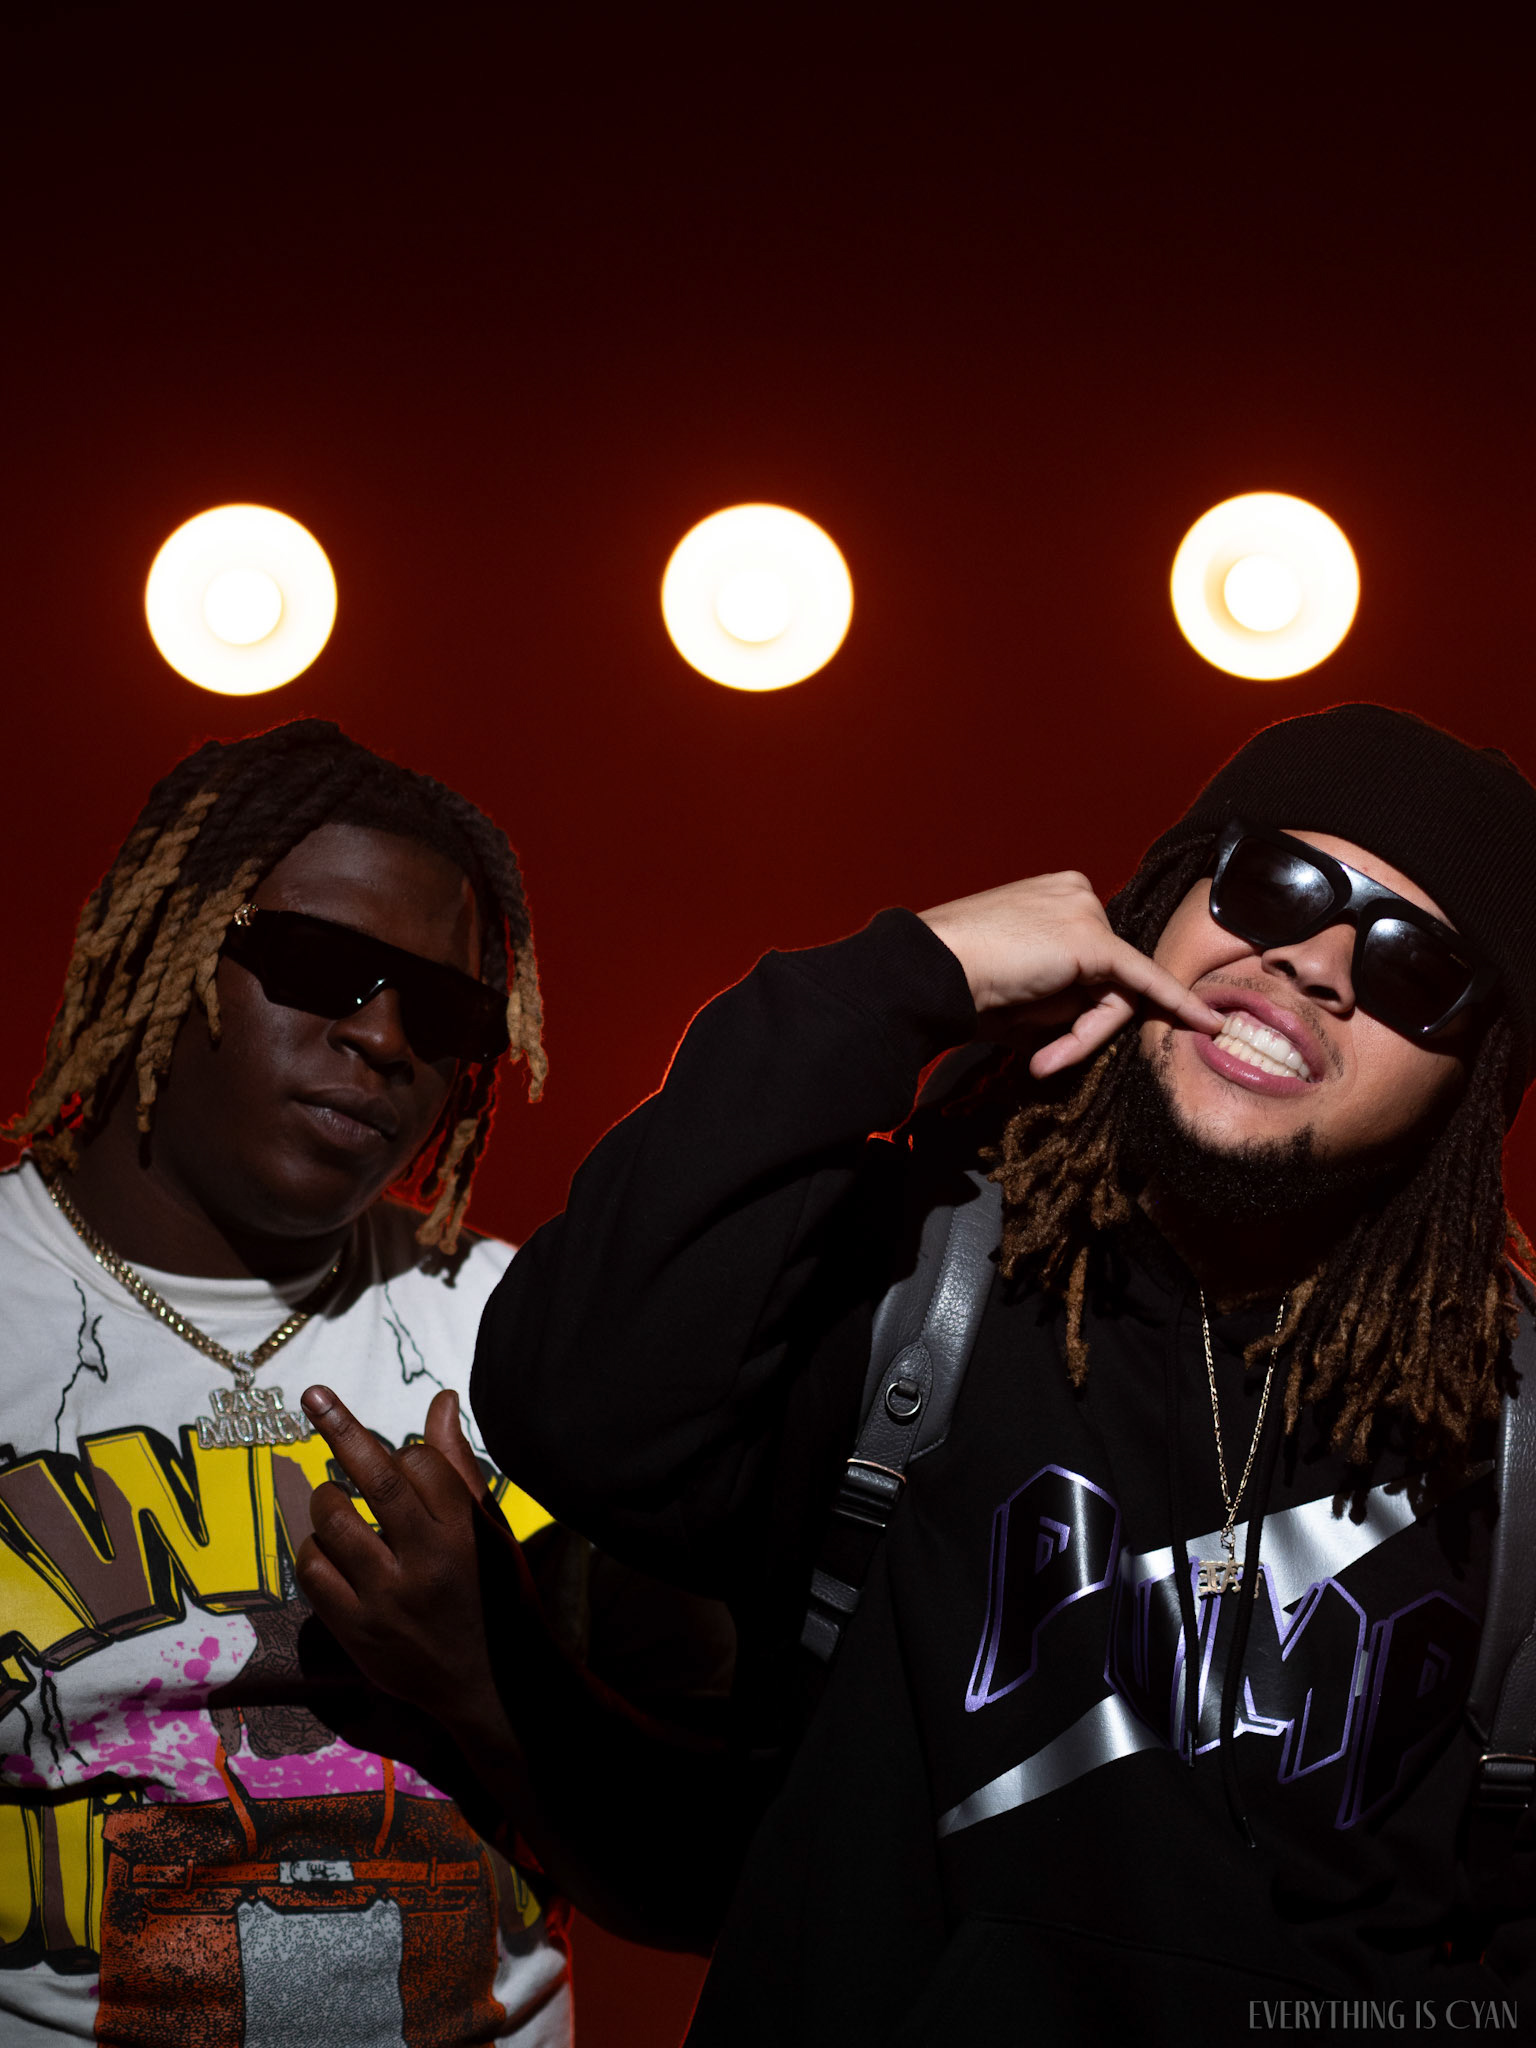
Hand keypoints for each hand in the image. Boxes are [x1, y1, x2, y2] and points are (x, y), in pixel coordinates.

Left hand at [293, 1385, 505, 1735]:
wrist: (496, 1686)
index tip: (401, 1457)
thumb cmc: (496, 1593)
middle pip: (377, 1480)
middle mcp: (428, 1562)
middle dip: (340, 1429)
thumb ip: (457, 1465)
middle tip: (313, 1397)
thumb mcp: (488, 1530)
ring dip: (325, 1498)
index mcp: (466, 1532)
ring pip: (335, 1524)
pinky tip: (325, 1548)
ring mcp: (389, 1600)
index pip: (421, 1464)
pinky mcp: (358, 1632)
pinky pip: (314, 1573)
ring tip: (331, 1498)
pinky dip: (312, 1549)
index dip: (405, 1452)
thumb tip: (439, 1400)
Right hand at [920, 871, 1222, 1077]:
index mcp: (1052, 896)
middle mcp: (1074, 893)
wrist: (929, 973)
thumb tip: (1090, 1024)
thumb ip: (1058, 996)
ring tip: (1037, 1055)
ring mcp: (1085, 913)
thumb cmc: (959, 984)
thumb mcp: (1016, 986)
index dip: (1072, 1008)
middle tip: (1039, 1058)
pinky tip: (1204, 1023)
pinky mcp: (1094, 941)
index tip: (1050, 1043)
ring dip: (1082, 1034)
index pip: (1089, 959)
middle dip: (1079, 1024)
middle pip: (1107, 976)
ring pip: (1116, 990)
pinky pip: (1144, 982)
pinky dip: (1176, 1004)